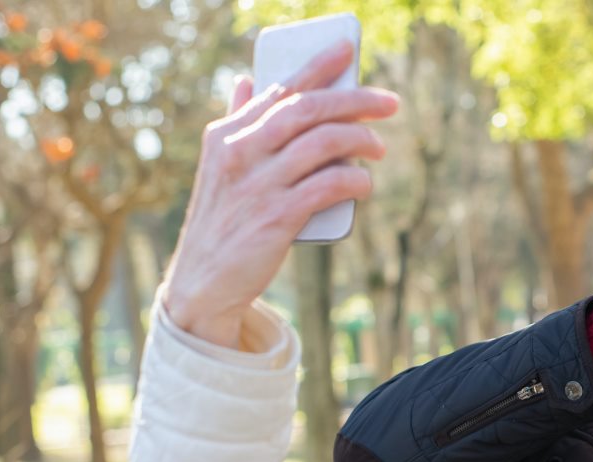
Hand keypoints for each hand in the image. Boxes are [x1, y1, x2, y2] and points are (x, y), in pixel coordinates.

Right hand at [158, 41, 398, 347]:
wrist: (203, 281)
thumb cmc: (222, 220)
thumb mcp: (220, 166)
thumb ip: (237, 123)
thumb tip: (245, 80)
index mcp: (227, 135)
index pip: (279, 89)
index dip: (317, 67)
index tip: (347, 50)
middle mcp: (240, 152)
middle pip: (307, 110)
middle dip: (354, 100)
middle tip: (389, 103)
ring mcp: (258, 185)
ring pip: (322, 143)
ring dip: (361, 140)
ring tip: (380, 147)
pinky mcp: (276, 218)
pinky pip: (328, 186)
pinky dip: (354, 179)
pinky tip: (365, 183)